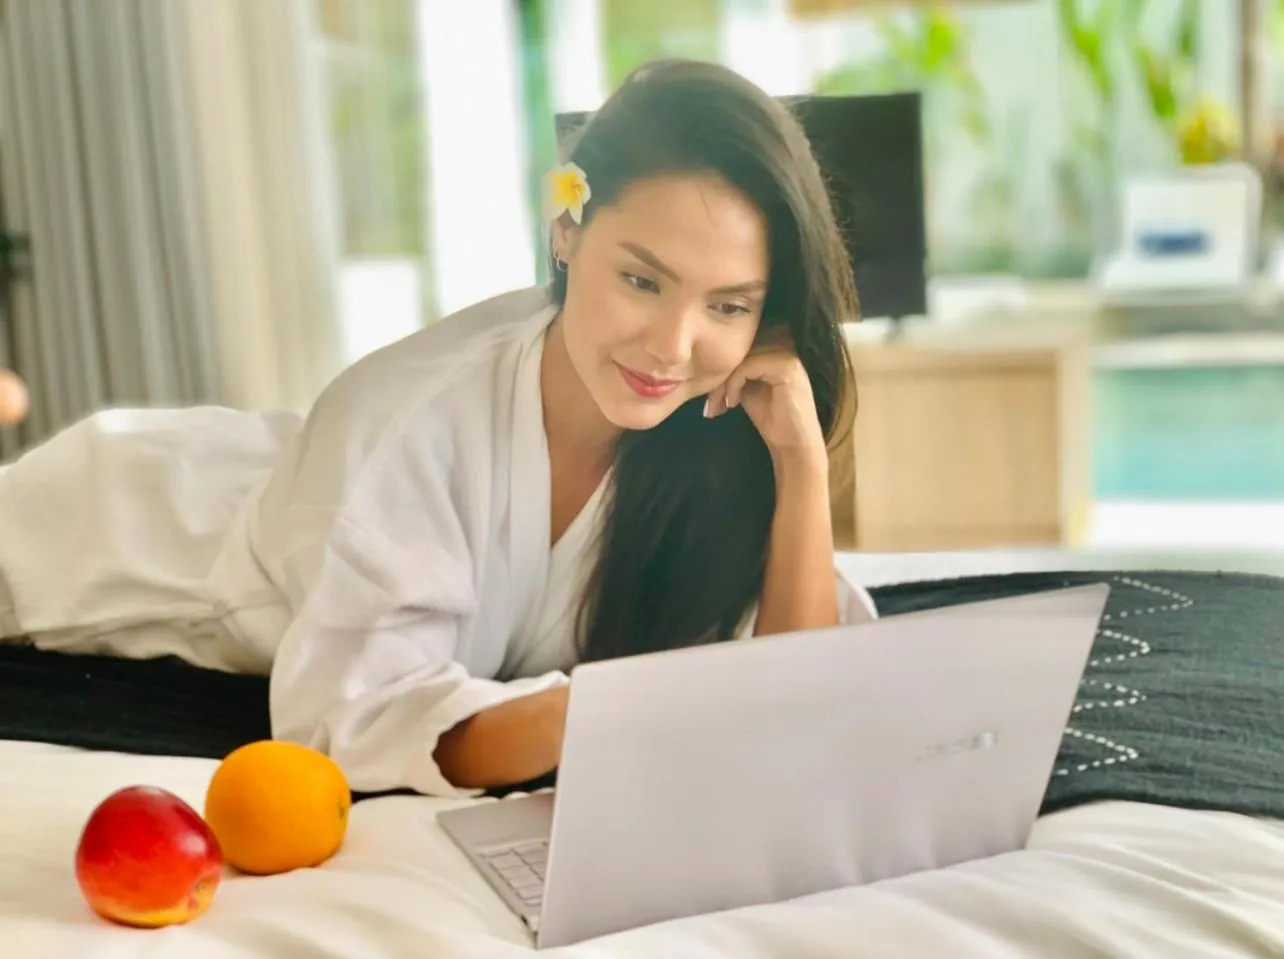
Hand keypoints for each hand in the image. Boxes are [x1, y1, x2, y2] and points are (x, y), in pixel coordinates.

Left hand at [704, 333, 826, 467]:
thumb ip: (737, 372)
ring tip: (717, 407)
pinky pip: (746, 367)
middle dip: (717, 379)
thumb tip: (711, 365)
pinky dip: (733, 386)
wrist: (794, 445)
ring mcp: (786, 355)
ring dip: (722, 385)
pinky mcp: (785, 367)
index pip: (739, 350)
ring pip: (740, 359)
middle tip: (710, 406)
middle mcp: (784, 346)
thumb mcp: (748, 389)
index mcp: (776, 349)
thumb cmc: (773, 420)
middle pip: (738, 352)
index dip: (720, 372)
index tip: (711, 400)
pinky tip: (733, 404)